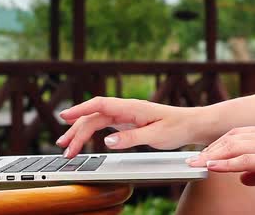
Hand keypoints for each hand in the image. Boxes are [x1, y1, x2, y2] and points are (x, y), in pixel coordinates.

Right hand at [57, 97, 204, 157]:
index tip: (64, 117)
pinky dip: (90, 132)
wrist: (190, 124)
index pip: (100, 105)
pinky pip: (103, 125)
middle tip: (64, 148)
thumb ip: (131, 138)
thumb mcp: (156, 136)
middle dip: (76, 130)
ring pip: (96, 121)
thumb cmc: (177, 127)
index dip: (80, 109)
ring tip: (67, 146)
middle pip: (93, 116)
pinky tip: (83, 139)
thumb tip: (108, 141)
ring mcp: (125, 115)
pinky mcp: (126, 122)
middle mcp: (125, 109)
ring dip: (80, 132)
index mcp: (131, 107)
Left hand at [187, 125, 254, 194]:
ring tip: (195, 163)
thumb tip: (242, 178)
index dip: (218, 145)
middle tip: (192, 160)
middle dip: (210, 149)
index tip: (204, 155)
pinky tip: (213, 166)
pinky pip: (245, 159)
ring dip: (212, 155)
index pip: (237, 135)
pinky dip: (226, 162)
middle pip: (230, 138)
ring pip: (234, 146)